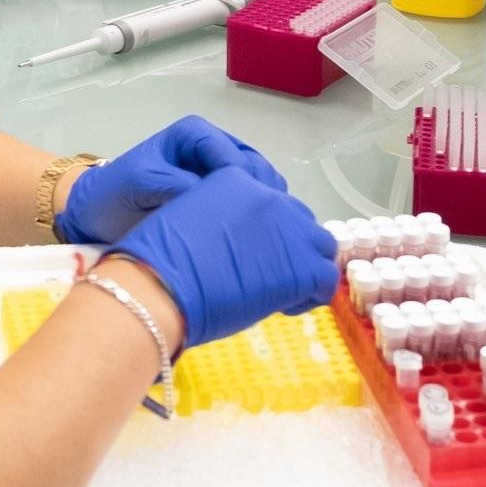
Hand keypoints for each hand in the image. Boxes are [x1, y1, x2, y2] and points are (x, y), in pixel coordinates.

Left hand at [56, 115, 285, 246]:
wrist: (96, 219)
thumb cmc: (113, 193)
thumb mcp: (139, 182)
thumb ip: (175, 184)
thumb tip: (210, 198)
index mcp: (195, 135)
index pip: (233, 156)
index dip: (242, 180)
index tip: (242, 208)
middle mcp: (212, 152)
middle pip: (254, 169)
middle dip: (259, 194)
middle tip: (258, 226)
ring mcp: (218, 178)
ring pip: (258, 188)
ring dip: (262, 209)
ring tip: (260, 236)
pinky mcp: (219, 204)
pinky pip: (248, 208)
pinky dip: (255, 221)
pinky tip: (255, 241)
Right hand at [102, 169, 336, 348]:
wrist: (161, 284)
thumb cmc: (159, 261)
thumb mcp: (190, 222)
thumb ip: (221, 223)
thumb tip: (236, 248)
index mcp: (236, 180)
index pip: (272, 203)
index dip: (267, 234)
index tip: (251, 258)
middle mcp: (268, 196)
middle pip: (301, 221)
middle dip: (291, 249)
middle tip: (268, 276)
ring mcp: (290, 229)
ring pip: (322, 247)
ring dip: (306, 268)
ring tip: (281, 292)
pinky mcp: (303, 264)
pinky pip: (325, 279)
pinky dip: (311, 294)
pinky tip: (285, 306)